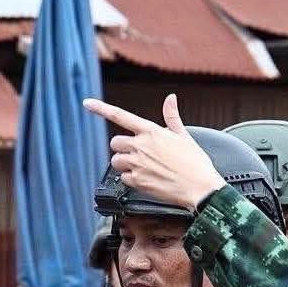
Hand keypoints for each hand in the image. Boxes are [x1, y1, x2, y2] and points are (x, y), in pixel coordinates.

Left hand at [83, 94, 224, 209]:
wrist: (200, 188)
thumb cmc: (195, 163)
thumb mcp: (184, 135)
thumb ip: (171, 117)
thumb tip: (170, 98)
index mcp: (151, 131)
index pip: (120, 116)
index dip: (101, 108)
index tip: (87, 103)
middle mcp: (141, 146)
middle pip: (115, 143)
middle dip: (122, 148)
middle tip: (136, 154)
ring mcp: (138, 164)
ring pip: (116, 161)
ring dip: (124, 164)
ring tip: (142, 168)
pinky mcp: (137, 182)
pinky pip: (123, 178)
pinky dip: (131, 179)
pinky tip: (146, 179)